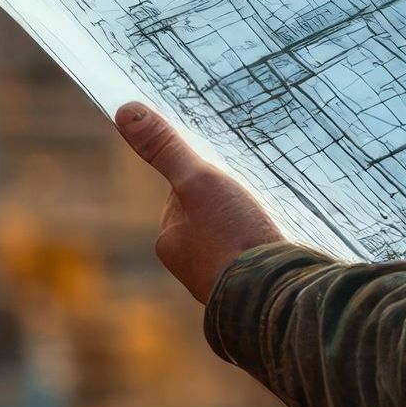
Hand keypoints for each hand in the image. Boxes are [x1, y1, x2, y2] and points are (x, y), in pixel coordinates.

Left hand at [115, 101, 285, 304]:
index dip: (206, 179)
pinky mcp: (250, 291)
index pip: (183, 197)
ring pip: (232, 240)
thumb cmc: (231, 238)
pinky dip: (263, 249)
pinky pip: (253, 260)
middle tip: (254, 195)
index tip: (228, 173)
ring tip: (269, 219)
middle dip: (229, 205)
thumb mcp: (199, 181)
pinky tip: (280, 243)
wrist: (272, 295)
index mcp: (170, 241)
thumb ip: (166, 148)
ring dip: (248, 228)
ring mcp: (221, 280)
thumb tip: (125, 110)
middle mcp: (190, 265)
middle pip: (208, 217)